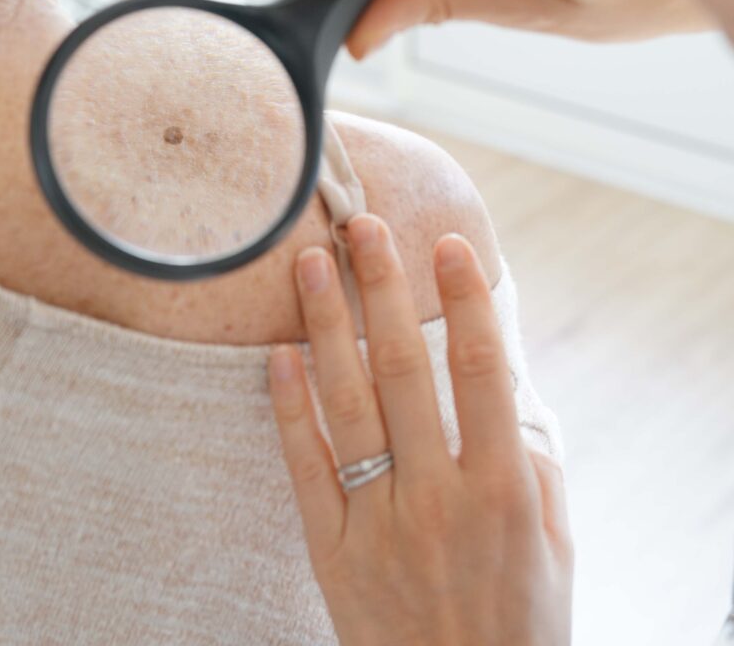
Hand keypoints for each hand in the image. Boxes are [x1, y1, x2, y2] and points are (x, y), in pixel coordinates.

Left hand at [268, 215, 572, 645]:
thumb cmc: (518, 622)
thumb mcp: (553, 544)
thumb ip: (533, 461)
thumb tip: (503, 381)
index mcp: (500, 489)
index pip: (479, 371)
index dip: (463, 300)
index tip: (448, 242)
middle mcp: (435, 496)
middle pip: (401, 368)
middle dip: (381, 289)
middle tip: (361, 226)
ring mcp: (377, 520)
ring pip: (346, 403)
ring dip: (326, 325)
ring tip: (308, 264)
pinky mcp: (330, 547)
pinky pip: (305, 465)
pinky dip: (288, 406)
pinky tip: (278, 353)